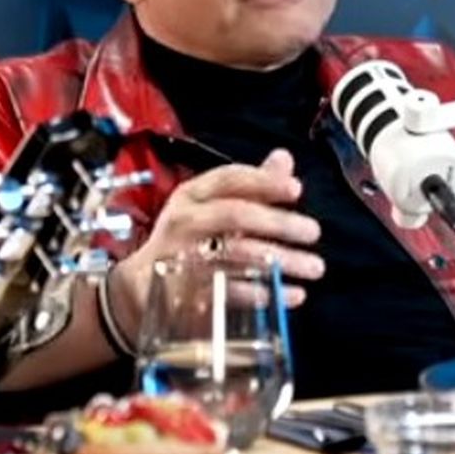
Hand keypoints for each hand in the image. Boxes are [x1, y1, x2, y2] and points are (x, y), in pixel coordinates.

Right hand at [107, 149, 323, 336]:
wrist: (140, 286)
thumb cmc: (188, 238)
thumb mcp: (212, 206)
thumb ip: (252, 185)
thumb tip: (284, 158)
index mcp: (192, 195)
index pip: (228, 179)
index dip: (264, 182)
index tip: (297, 190)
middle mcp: (184, 221)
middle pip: (235, 215)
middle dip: (279, 223)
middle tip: (314, 231)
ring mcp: (182, 257)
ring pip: (237, 254)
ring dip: (280, 261)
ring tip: (315, 267)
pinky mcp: (184, 292)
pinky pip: (229, 292)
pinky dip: (264, 292)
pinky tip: (292, 295)